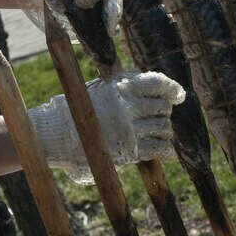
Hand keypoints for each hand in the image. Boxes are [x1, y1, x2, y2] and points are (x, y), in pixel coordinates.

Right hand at [27, 71, 184, 183]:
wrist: (57, 134)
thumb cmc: (75, 110)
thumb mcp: (98, 89)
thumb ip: (122, 86)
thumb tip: (147, 85)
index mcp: (120, 87)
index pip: (157, 83)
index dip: (172, 89)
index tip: (177, 96)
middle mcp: (128, 106)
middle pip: (163, 107)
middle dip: (162, 113)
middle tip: (156, 117)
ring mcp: (130, 129)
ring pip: (164, 128)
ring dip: (163, 132)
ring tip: (155, 134)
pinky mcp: (130, 150)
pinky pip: (160, 148)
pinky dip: (166, 150)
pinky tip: (163, 151)